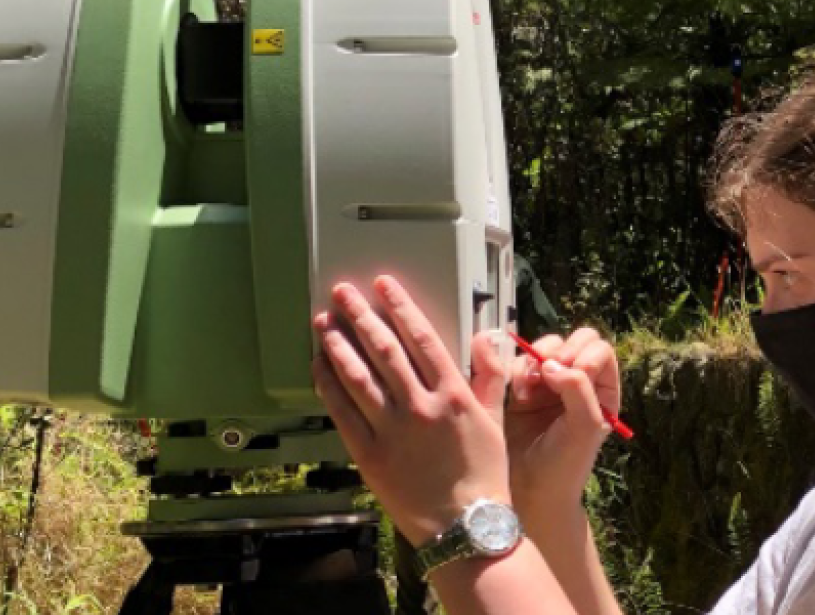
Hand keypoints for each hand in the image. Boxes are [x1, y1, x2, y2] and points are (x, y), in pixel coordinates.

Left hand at [312, 276, 510, 546]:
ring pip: (359, 377)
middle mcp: (421, 407)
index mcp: (453, 395)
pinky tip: (319, 368)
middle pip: (385, 350)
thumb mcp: (495, 420)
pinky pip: (343, 414)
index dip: (400, 307)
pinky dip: (329, 387)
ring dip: (338, 345)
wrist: (466, 527)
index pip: (422, 338)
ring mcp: (393, 431)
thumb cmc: (484, 477)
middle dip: (361, 317)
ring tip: (324, 322)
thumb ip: (489, 376)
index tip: (383, 285)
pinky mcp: (370, 455)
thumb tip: (486, 338)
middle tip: (343, 293)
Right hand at [504, 328, 621, 515]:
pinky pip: (519, 363)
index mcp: (602, 391)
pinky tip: (518, 393)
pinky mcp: (521, 390)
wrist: (530, 490)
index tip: (574, 372)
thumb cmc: (566, 464)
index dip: (586, 355)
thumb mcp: (585, 426)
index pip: (600, 351)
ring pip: (545, 347)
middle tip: (549, 370)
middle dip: (561, 349)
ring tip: (530, 385)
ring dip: (536, 359)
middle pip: (575, 341)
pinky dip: (518, 370)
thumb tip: (553, 363)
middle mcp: (577, 383)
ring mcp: (548, 384)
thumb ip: (578, 388)